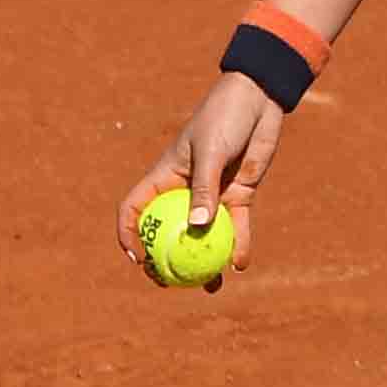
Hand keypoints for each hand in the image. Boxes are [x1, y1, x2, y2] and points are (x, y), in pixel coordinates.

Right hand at [117, 76, 286, 280]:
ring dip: (205, 262)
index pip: (135, 208)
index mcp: (165, 177)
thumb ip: (205, 188)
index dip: (128, 234)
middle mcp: (185, 191)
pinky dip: (238, 246)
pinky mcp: (238, 195)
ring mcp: (212, 196)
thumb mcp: (211, 151)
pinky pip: (237, 228)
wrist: (258, 100)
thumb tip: (197, 228)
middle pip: (168, 231)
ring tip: (210, 285)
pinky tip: (240, 265)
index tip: (136, 258)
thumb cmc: (224, 117)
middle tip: (171, 283)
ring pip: (204, 237)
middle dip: (166, 259)